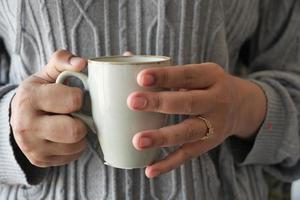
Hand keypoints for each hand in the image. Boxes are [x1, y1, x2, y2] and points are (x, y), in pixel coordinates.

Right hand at [10, 50, 87, 166]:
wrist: (20, 116)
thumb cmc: (41, 92)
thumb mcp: (48, 73)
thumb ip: (63, 60)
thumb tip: (82, 63)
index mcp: (30, 98)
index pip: (72, 101)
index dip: (79, 98)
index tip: (74, 96)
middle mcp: (26, 126)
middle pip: (74, 131)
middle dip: (81, 121)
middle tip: (76, 114)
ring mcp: (32, 146)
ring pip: (76, 146)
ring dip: (80, 135)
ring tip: (71, 124)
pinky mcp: (39, 160)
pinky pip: (72, 157)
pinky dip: (75, 147)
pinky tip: (66, 136)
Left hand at [127, 62, 266, 177]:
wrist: (242, 106)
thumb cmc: (207, 85)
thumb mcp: (196, 72)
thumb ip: (165, 69)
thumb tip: (126, 56)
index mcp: (211, 75)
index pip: (187, 74)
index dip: (165, 76)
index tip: (141, 77)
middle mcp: (216, 99)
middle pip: (188, 102)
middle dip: (160, 102)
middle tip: (133, 102)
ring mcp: (214, 124)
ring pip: (188, 131)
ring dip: (163, 137)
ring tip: (138, 141)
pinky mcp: (208, 144)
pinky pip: (188, 154)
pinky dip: (169, 163)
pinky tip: (150, 169)